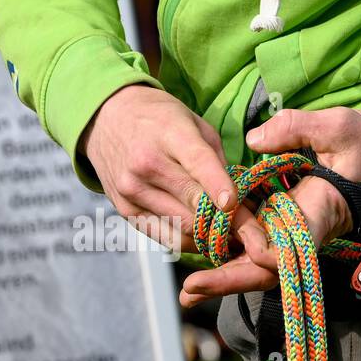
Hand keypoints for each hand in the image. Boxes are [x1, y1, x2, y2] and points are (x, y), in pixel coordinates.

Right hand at [81, 85, 274, 266]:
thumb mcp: (193, 123)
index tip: (235, 206)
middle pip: (193, 204)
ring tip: (233, 237)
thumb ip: (216, 159)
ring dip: (211, 236)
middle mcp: (147, 165)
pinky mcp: (125, 211)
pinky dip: (189, 242)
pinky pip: (165, 238)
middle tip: (254, 233)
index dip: (219, 187)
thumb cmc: (159, 118)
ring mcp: (132, 191)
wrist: (106, 118)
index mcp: (169, 134)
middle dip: (228, 223)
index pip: (197, 163)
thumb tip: (239, 198)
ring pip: (183, 228)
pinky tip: (206, 239)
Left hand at [179, 106, 360, 306]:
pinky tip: (201, 257)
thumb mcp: (339, 127)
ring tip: (187, 291)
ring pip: (255, 264)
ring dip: (222, 276)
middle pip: (263, 271)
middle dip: (227, 282)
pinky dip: (229, 254)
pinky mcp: (282, 224)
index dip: (261, 255)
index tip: (238, 246)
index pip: (287, 252)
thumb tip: (256, 140)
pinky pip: (253, 247)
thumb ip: (297, 128)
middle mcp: (302, 234)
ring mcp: (290, 232)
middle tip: (189, 291)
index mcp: (317, 217)